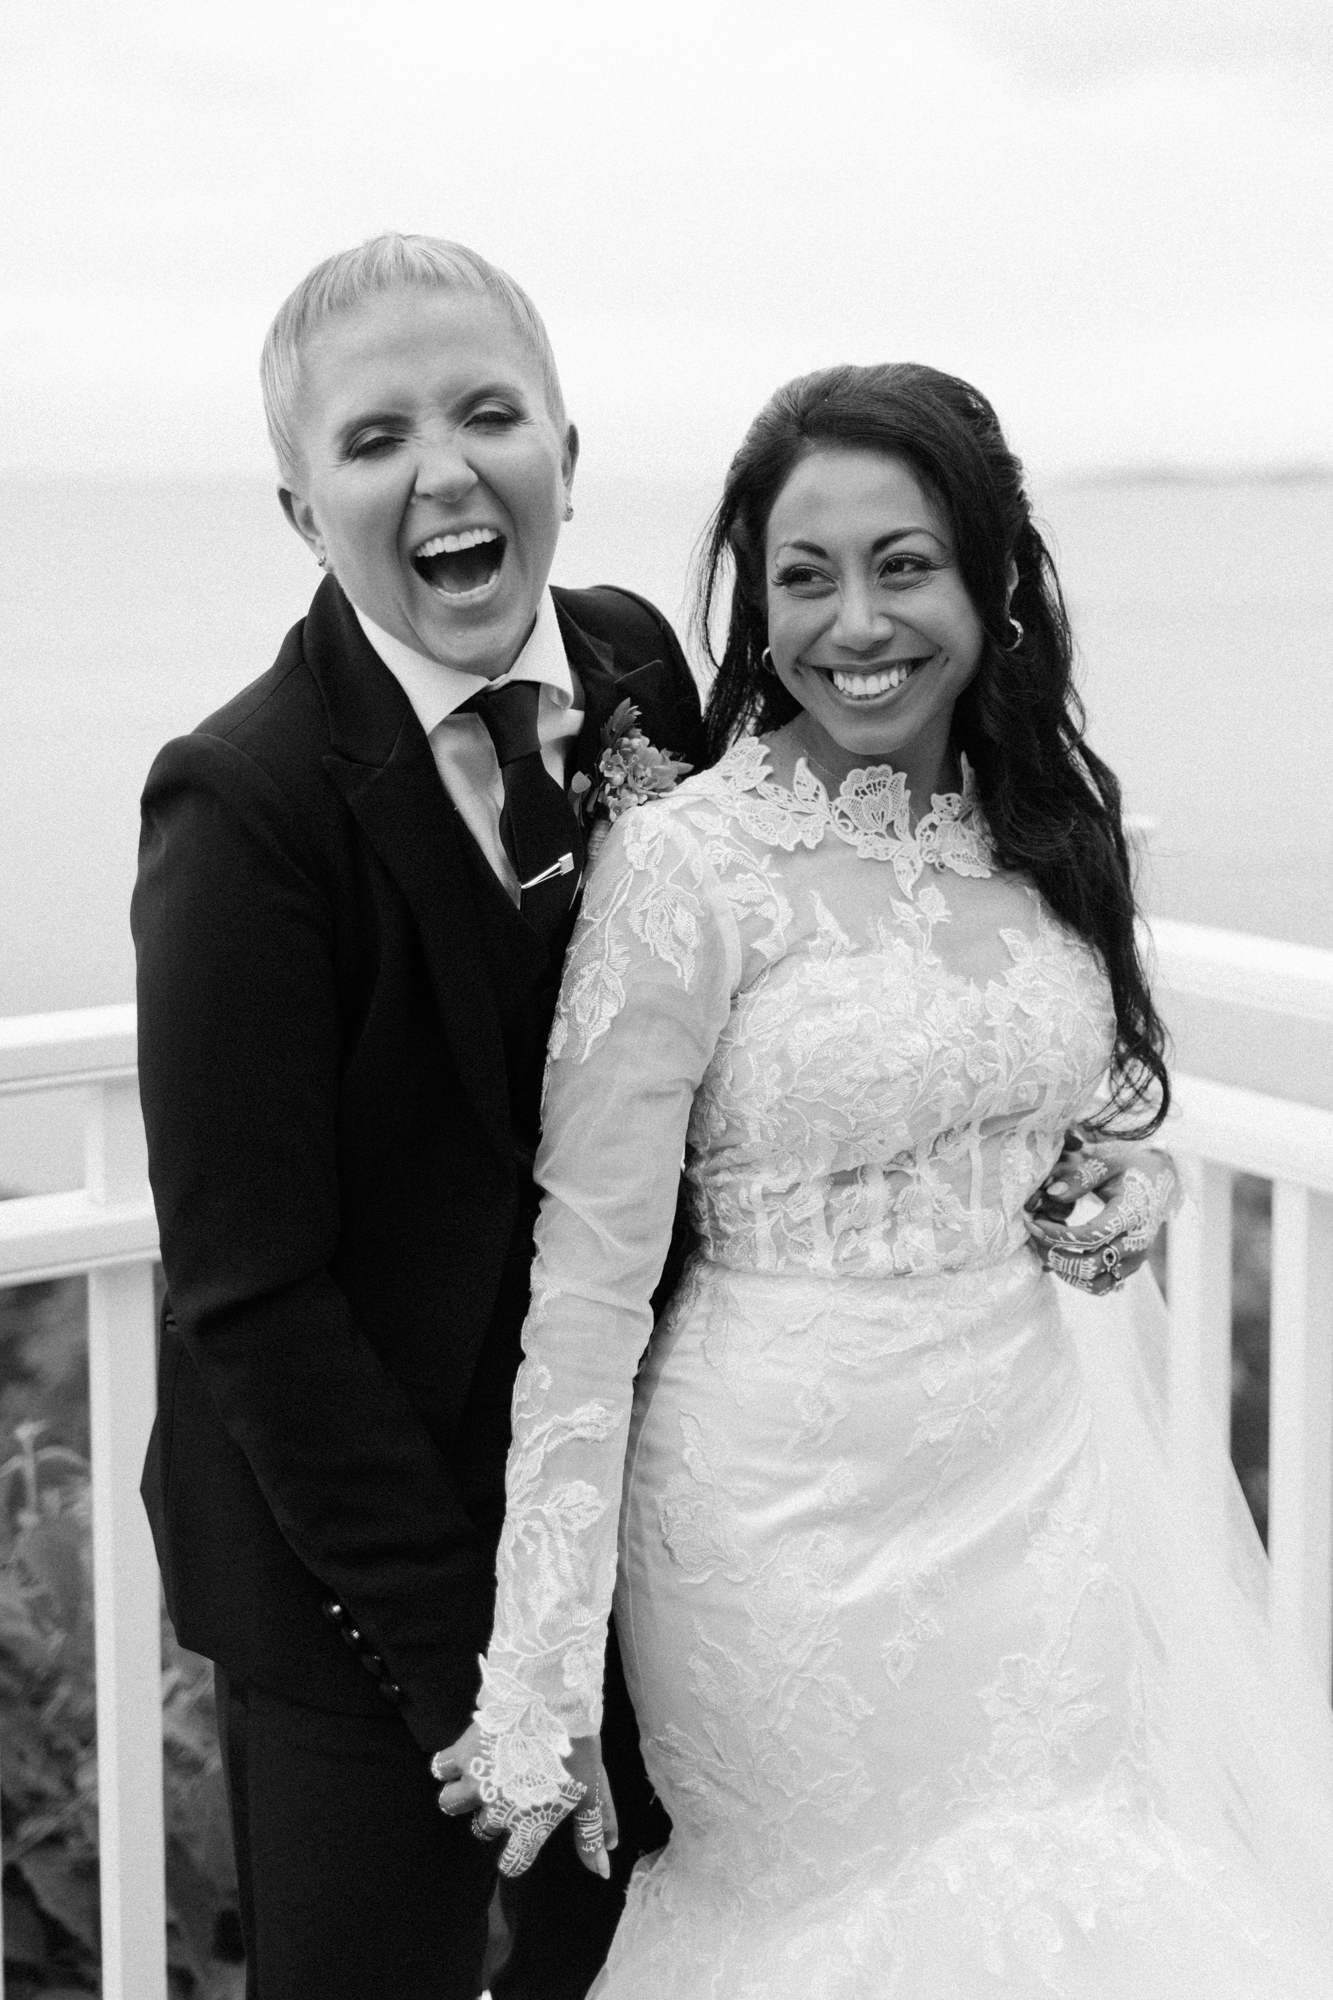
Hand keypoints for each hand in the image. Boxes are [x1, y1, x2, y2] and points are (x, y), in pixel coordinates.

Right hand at [431, 1723, 617, 1879]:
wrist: (553, 1703)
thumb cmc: (576, 1750)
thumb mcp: (590, 1793)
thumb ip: (591, 1834)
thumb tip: (602, 1872)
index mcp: (529, 1826)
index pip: (513, 1863)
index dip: (514, 1858)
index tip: (517, 1847)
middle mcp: (496, 1811)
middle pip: (483, 1829)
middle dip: (491, 1816)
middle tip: (506, 1794)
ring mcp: (476, 1782)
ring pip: (451, 1803)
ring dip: (462, 1796)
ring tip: (479, 1780)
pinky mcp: (462, 1753)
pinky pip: (440, 1768)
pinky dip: (446, 1766)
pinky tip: (462, 1757)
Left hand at [1025, 1127, 1175, 1297]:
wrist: (1162, 1180)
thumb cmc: (1130, 1168)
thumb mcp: (1106, 1163)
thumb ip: (1080, 1177)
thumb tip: (1050, 1193)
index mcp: (1131, 1215)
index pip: (1091, 1237)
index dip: (1057, 1235)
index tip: (1035, 1224)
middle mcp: (1136, 1242)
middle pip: (1089, 1266)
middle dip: (1055, 1255)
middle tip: (1034, 1237)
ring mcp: (1134, 1259)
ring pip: (1095, 1284)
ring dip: (1065, 1272)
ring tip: (1045, 1249)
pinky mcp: (1130, 1267)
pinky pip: (1102, 1285)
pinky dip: (1078, 1278)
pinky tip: (1061, 1258)